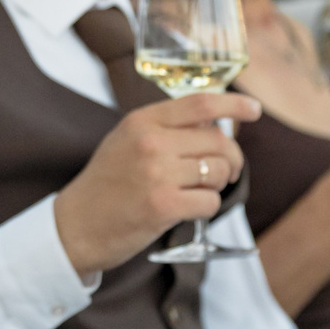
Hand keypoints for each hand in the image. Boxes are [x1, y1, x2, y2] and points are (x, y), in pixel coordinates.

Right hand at [52, 92, 261, 274]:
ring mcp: (157, 174)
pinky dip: (205, 208)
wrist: (75, 226)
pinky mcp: (164, 206)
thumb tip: (215, 122)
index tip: (254, 110)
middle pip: (219, 141)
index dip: (234, 104)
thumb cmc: (106, 184)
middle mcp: (151, 143)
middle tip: (222, 172)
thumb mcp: (125, 141)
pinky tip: (185, 210)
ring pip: (218, 172)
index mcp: (141, 121)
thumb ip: (164, 128)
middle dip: (231, 159)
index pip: (200, 103)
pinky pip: (210, 202)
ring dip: (217, 185)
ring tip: (194, 192)